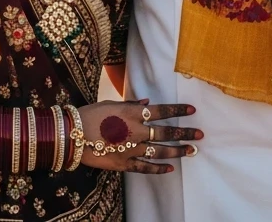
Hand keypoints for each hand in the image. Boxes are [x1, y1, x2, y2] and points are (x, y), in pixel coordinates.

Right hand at [74, 99, 200, 174]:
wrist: (71, 135)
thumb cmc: (89, 115)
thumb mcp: (110, 104)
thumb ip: (130, 105)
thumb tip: (146, 102)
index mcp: (132, 113)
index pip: (162, 110)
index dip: (179, 109)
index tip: (193, 110)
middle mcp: (136, 131)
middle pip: (166, 132)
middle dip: (185, 133)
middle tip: (200, 135)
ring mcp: (131, 149)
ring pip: (160, 151)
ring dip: (177, 151)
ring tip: (191, 150)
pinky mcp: (123, 164)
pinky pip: (145, 168)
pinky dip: (158, 169)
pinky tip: (169, 169)